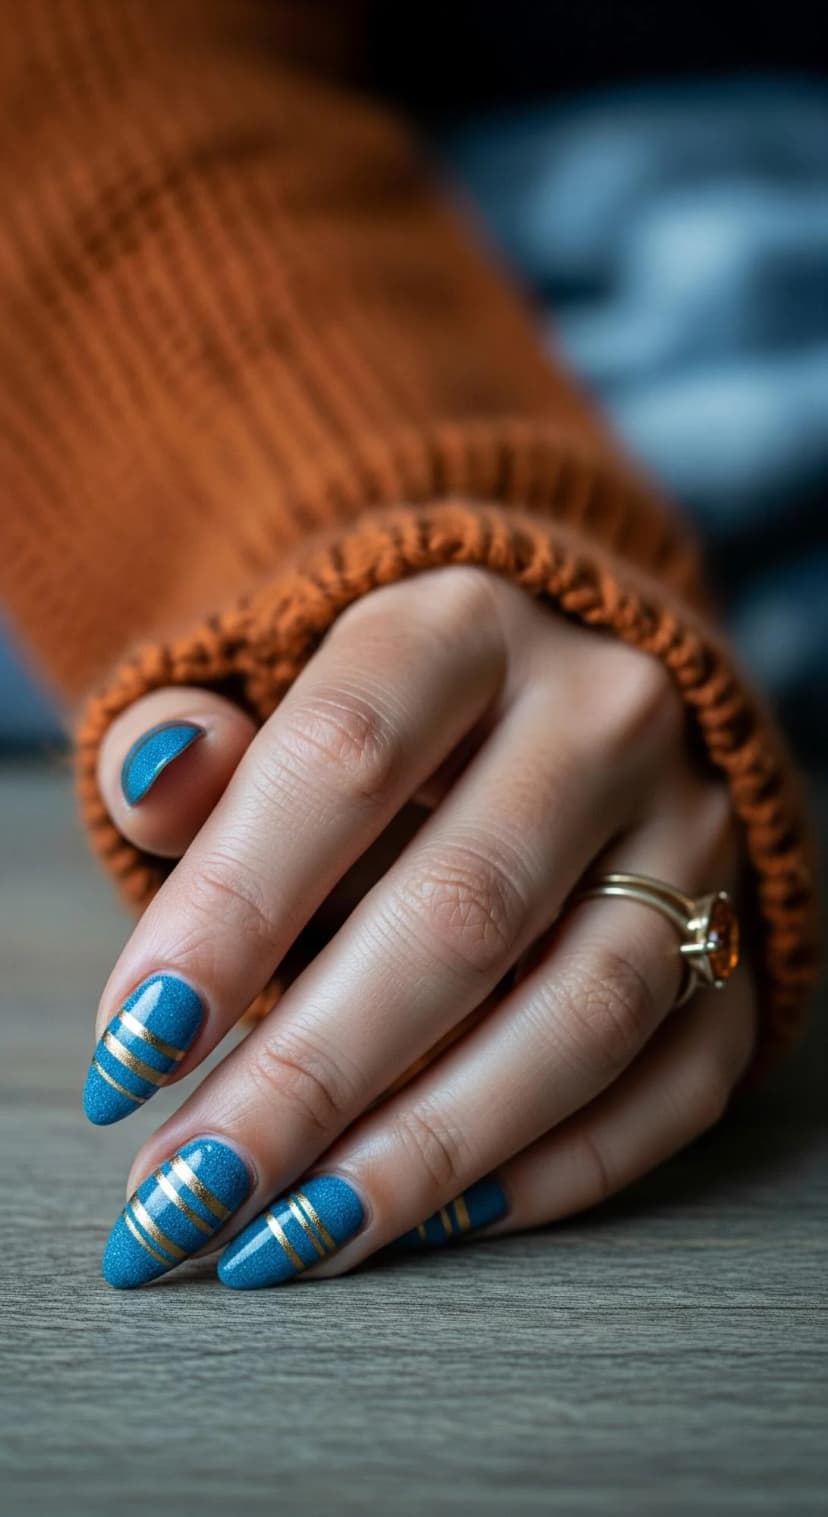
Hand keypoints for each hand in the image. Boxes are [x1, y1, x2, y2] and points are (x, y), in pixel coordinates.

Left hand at [86, 567, 755, 1287]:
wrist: (564, 678)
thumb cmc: (387, 713)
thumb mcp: (279, 682)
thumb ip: (199, 739)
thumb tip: (155, 780)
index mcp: (463, 625)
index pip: (340, 759)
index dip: (229, 916)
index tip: (131, 1052)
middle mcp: (603, 711)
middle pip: (462, 912)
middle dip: (311, 1075)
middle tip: (192, 1191)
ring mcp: (693, 825)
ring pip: (583, 1011)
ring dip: (429, 1146)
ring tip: (295, 1234)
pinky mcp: (744, 926)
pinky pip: (677, 1073)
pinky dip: (560, 1165)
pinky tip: (440, 1216)